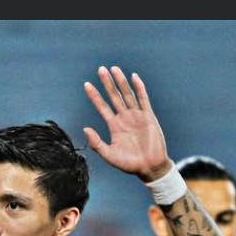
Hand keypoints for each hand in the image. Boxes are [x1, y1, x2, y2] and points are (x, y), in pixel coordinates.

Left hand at [83, 66, 170, 180]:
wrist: (149, 167)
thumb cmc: (129, 164)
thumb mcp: (109, 155)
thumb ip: (96, 143)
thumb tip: (85, 128)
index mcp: (114, 126)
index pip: (102, 106)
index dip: (94, 96)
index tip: (86, 84)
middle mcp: (124, 118)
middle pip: (114, 96)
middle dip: (107, 83)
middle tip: (101, 69)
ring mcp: (136, 116)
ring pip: (127, 94)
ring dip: (121, 82)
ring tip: (114, 69)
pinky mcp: (148, 117)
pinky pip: (143, 99)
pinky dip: (139, 88)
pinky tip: (134, 77)